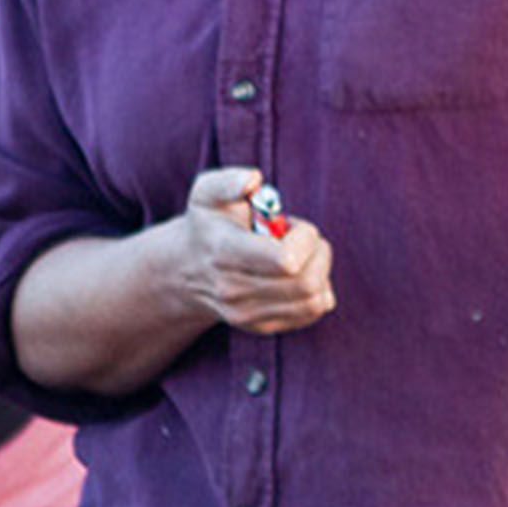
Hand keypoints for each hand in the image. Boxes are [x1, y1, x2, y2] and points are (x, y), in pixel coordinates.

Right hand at [178, 166, 334, 336]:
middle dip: (319, 253)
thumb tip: (253, 180)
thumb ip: (229, 181)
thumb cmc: (207, 224)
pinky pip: (313, 312)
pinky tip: (299, 273)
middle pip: (307, 283)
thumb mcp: (208, 193)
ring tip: (300, 255)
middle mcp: (234, 291)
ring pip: (314, 300)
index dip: (305, 239)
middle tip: (302, 238)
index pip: (286, 262)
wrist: (186, 270)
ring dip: (321, 271)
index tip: (293, 224)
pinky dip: (319, 290)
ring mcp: (248, 314)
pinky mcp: (262, 326)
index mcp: (225, 254)